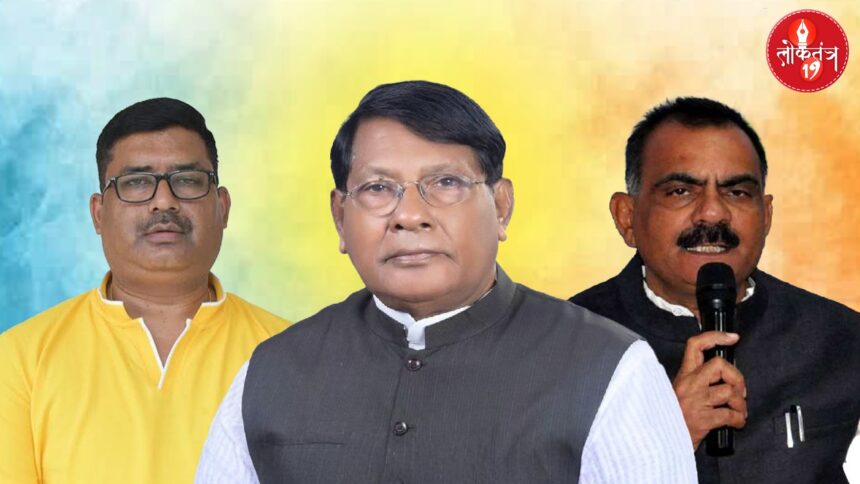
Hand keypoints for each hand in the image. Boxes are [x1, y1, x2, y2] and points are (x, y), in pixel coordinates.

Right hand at [672, 331, 746, 449]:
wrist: (661, 440)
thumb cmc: (673, 417)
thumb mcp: (678, 392)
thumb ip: (696, 381)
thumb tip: (724, 377)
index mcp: (683, 375)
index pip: (696, 345)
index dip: (715, 337)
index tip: (732, 337)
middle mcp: (689, 385)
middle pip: (719, 365)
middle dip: (737, 377)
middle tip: (739, 390)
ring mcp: (696, 401)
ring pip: (729, 391)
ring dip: (740, 402)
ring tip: (738, 410)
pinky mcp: (703, 419)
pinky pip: (730, 415)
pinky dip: (739, 419)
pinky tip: (736, 423)